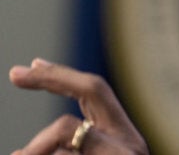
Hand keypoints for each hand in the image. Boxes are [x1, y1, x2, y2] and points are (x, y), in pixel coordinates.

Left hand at [9, 58, 148, 154]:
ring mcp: (125, 153)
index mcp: (122, 140)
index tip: (31, 66)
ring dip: (36, 148)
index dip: (61, 77)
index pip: (95, 94)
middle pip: (93, 88)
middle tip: (15, 74)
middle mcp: (130, 143)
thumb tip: (19, 152)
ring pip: (65, 129)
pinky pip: (63, 154)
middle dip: (53, 77)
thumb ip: (64, 152)